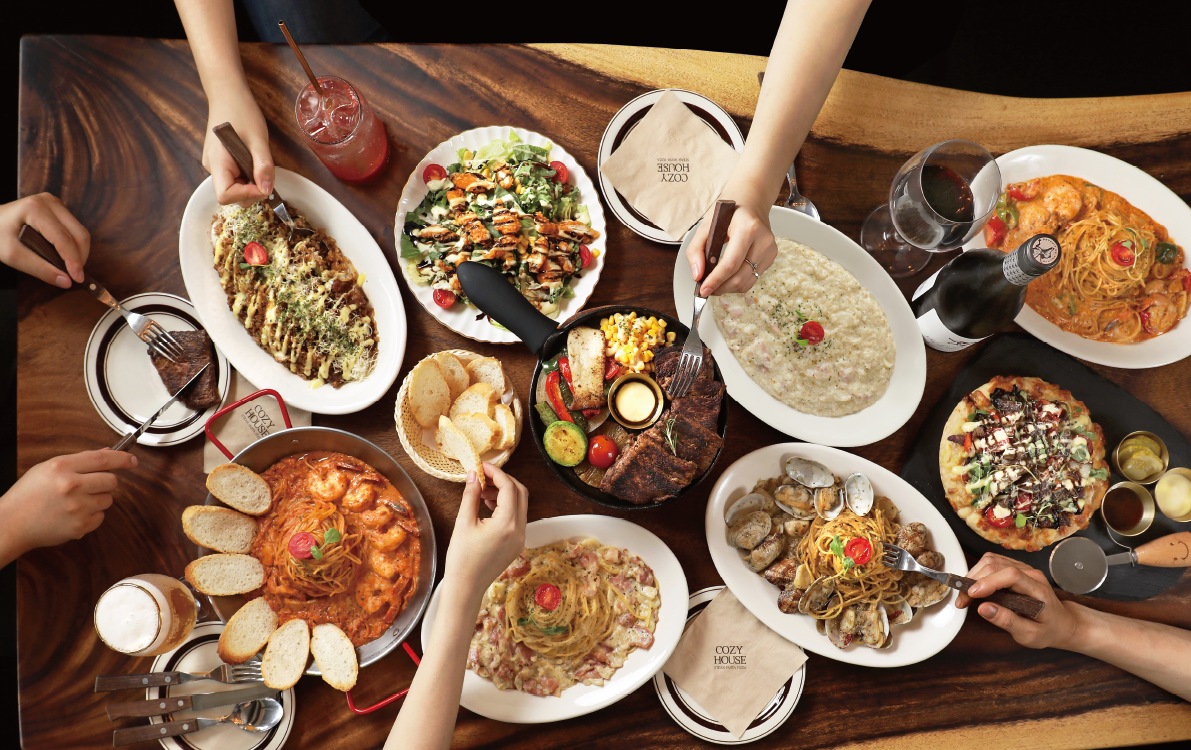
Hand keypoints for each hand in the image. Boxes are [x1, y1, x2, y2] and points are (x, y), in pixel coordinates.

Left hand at [0, 194, 90, 287]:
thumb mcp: (12, 256)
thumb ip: (40, 269)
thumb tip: (66, 281)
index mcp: (35, 208)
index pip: (63, 239)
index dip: (73, 261)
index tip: (77, 279)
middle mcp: (49, 201)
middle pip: (78, 233)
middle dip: (80, 257)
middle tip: (74, 276)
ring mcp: (55, 203)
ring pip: (80, 231)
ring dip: (79, 252)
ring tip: (70, 267)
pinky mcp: (59, 208)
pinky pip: (75, 229)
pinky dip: (75, 245)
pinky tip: (66, 256)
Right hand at [0, 450, 136, 560]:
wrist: (11, 523)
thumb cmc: (28, 495)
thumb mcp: (48, 468)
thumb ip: (80, 460)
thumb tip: (108, 453)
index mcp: (62, 467)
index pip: (103, 459)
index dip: (123, 459)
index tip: (132, 461)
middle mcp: (71, 486)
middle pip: (111, 480)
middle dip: (105, 482)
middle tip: (89, 486)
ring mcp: (77, 508)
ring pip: (108, 499)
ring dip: (98, 499)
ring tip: (75, 502)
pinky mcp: (80, 526)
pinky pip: (101, 517)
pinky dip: (91, 516)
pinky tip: (72, 514)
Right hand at [203, 87, 274, 205]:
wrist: (228, 95)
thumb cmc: (240, 112)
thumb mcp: (258, 140)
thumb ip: (263, 166)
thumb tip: (267, 190)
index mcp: (217, 162)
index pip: (225, 196)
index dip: (246, 195)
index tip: (263, 184)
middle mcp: (212, 167)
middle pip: (232, 195)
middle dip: (252, 190)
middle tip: (265, 172)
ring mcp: (216, 165)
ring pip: (236, 188)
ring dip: (252, 182)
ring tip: (258, 160)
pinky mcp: (222, 163)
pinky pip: (236, 178)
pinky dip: (248, 175)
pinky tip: (253, 159)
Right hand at [443, 463, 527, 601]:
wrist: (466, 587)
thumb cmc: (462, 559)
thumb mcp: (464, 523)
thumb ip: (471, 495)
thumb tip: (474, 474)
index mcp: (507, 524)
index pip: (509, 488)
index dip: (496, 473)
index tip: (482, 466)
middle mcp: (519, 530)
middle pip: (520, 493)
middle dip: (503, 481)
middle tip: (484, 476)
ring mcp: (521, 538)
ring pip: (520, 505)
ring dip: (505, 493)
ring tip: (482, 492)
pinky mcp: (517, 544)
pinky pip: (517, 517)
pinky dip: (506, 507)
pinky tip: (488, 506)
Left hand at [686, 183, 778, 296]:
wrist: (751, 202)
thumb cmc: (729, 212)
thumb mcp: (706, 225)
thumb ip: (696, 250)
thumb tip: (697, 275)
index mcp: (747, 228)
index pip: (731, 263)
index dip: (715, 280)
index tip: (702, 290)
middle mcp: (763, 240)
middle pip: (739, 277)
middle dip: (720, 288)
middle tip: (705, 290)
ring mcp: (770, 250)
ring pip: (746, 282)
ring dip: (727, 288)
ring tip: (714, 283)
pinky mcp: (771, 257)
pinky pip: (752, 279)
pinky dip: (737, 283)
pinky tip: (727, 276)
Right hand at [956, 552, 1082, 649]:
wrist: (1062, 623)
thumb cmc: (1048, 630)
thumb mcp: (1030, 635)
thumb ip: (1007, 622)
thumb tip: (983, 608)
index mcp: (1038, 590)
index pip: (1011, 575)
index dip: (988, 582)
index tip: (971, 594)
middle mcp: (1031, 574)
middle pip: (996, 565)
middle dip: (974, 580)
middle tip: (962, 601)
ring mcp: (1024, 569)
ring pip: (991, 560)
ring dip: (973, 575)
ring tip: (966, 595)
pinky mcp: (1015, 568)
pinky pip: (992, 562)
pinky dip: (978, 573)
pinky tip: (975, 588)